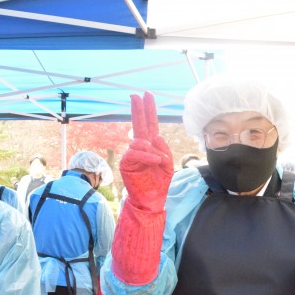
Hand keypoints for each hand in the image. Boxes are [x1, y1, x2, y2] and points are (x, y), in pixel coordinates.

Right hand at [120, 92, 173, 212]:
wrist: (151, 200)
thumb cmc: (159, 183)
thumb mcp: (168, 166)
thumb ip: (165, 151)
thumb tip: (156, 136)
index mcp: (152, 146)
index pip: (150, 124)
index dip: (149, 110)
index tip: (146, 95)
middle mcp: (141, 147)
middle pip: (139, 124)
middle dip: (138, 109)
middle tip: (136, 95)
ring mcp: (132, 154)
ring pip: (139, 141)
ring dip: (151, 149)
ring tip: (159, 161)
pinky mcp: (126, 163)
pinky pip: (136, 153)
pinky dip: (147, 156)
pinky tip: (155, 161)